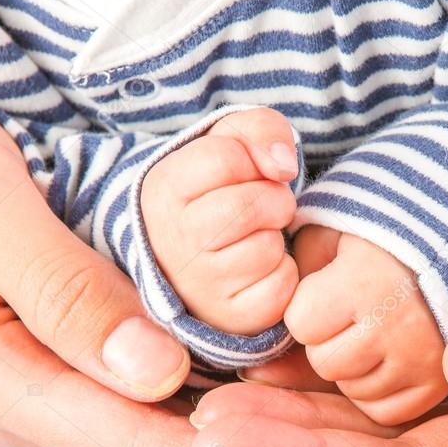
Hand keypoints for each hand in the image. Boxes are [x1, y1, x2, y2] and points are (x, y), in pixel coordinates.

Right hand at [0, 68, 255, 446]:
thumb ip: (58, 287)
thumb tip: (154, 372)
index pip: (120, 441)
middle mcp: (10, 400)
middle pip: (143, 445)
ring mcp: (26, 383)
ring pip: (144, 423)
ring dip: (230, 425)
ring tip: (317, 426)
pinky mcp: (45, 357)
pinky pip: (133, 389)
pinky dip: (200, 389)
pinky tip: (260, 379)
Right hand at [142, 107, 299, 334]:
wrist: (197, 263)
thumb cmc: (221, 196)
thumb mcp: (230, 145)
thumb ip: (260, 129)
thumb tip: (283, 165)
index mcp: (164, 190)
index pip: (226, 156)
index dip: (252, 160)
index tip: (248, 173)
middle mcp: (172, 241)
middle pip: (254, 205)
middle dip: (273, 200)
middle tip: (262, 209)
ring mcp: (199, 285)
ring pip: (268, 248)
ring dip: (276, 239)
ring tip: (255, 239)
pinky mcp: (229, 317)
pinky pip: (281, 286)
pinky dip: (283, 274)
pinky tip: (260, 271)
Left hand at [271, 226, 447, 425]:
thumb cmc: (376, 240)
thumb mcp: (325, 242)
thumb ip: (287, 291)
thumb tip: (254, 374)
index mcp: (368, 283)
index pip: (301, 324)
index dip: (308, 307)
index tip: (331, 287)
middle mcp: (400, 327)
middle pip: (326, 363)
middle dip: (328, 340)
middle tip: (355, 311)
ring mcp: (424, 360)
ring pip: (354, 391)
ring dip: (353, 368)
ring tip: (376, 329)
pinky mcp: (438, 383)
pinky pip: (385, 412)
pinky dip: (378, 391)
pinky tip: (388, 357)